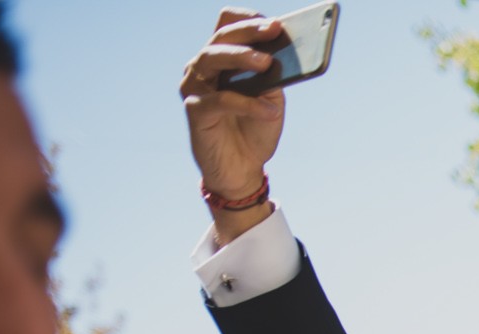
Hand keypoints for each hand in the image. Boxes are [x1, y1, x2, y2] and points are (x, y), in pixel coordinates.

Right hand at [180, 10, 286, 231]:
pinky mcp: (194, 110)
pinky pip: (220, 99)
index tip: (274, 22)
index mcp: (223, 58)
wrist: (242, 169)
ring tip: (267, 63)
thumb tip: (284, 55)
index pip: (226, 25)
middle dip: (249, 32)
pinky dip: (248, 104)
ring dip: (241, 58)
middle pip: (220, 37)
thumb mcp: (272, 99)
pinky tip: (271, 111)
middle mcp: (204, 66)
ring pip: (211, 59)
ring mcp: (195, 86)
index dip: (247, 20)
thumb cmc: (256, 129)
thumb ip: (273, 77)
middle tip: (274, 30)